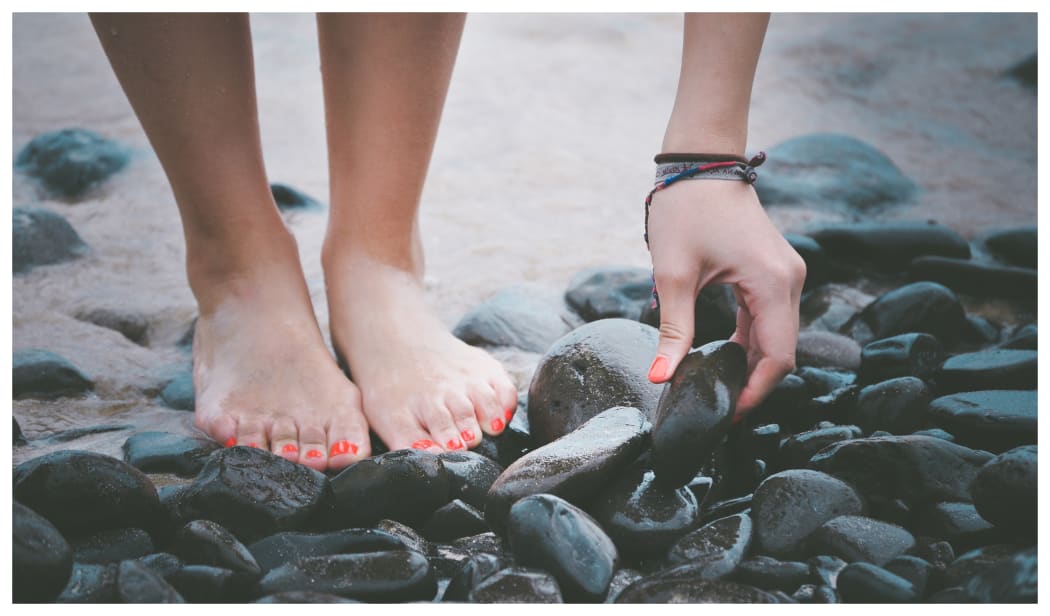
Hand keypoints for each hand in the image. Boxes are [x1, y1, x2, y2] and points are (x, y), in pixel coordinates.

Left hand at [645, 179, 805, 416]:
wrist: (699, 161)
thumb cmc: (685, 210)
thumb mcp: (673, 276)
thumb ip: (673, 331)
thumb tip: (660, 378)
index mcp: (772, 283)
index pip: (778, 357)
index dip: (755, 393)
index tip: (726, 415)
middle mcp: (790, 280)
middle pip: (782, 350)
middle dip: (753, 383)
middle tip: (718, 409)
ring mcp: (785, 273)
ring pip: (777, 336)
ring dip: (752, 364)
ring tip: (719, 390)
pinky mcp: (773, 270)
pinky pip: (769, 317)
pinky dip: (751, 341)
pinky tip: (726, 359)